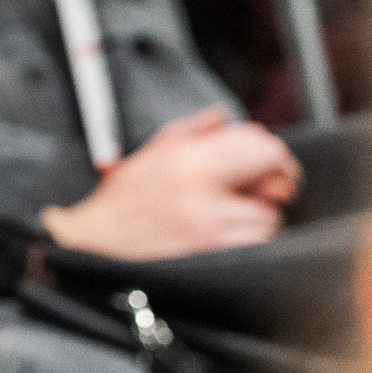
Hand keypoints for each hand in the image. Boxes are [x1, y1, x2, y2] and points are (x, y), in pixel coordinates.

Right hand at [40, 106, 299, 259]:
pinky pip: (255, 245)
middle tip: (265, 187)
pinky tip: (230, 234)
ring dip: (260, 215)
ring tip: (235, 214)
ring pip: (268, 218)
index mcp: (185, 160)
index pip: (258, 147)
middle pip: (271, 180)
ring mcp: (210, 228)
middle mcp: (201, 193)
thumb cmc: (120, 203)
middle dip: (273, 182)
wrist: (97, 244)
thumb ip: (191, 131)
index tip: (272, 161)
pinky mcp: (213, 255)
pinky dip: (250, 239)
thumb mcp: (149, 154)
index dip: (273, 154)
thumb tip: (224, 117)